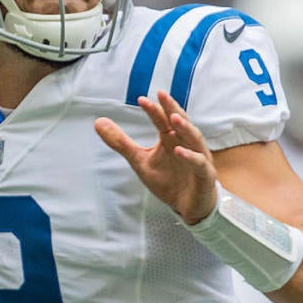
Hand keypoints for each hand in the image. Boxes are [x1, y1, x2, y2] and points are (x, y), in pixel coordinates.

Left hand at [94, 90, 216, 223]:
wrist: (187, 207)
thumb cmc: (168, 180)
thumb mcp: (140, 161)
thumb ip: (121, 142)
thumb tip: (98, 122)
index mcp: (171, 138)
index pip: (162, 120)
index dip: (154, 109)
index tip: (141, 99)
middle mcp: (186, 144)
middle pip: (181, 122)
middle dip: (172, 108)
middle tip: (162, 95)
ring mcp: (198, 158)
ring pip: (194, 138)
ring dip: (185, 127)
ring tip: (173, 118)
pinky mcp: (204, 175)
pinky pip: (199, 163)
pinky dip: (190, 157)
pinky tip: (178, 151)